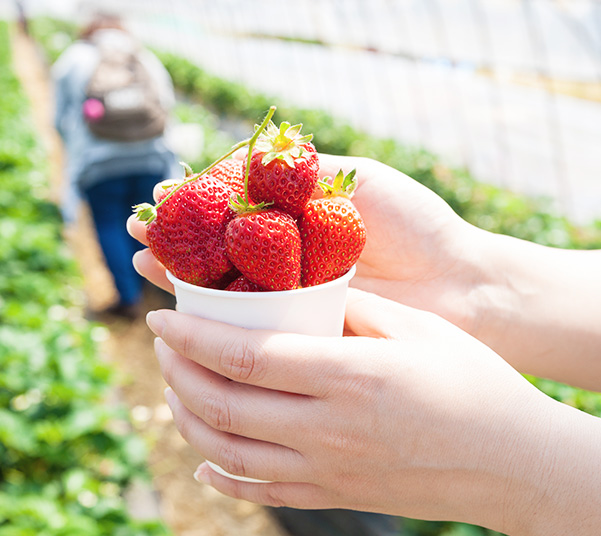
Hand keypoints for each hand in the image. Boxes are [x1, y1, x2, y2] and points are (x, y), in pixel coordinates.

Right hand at [128, 153, 484, 332]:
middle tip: (137, 238)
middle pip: (217, 252)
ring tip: (143, 265)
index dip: (193, 208)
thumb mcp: (360, 180)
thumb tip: (241, 159)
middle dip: (175, 244)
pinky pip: (250, 328)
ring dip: (180, 280)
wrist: (463, 284)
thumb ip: (305, 170)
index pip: (229, 211)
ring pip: (223, 291)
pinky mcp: (303, 336)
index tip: (158, 203)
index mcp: (298, 221)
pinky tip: (181, 311)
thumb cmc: (417, 224)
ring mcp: (293, 301)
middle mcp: (288, 261)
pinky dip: (214, 320)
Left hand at [148, 289, 551, 530]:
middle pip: (222, 406)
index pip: (244, 356)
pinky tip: (206, 463)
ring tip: (177, 389)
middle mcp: (328, 430)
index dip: (191, 335)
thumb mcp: (414, 327)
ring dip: (188, 420)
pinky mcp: (336, 497)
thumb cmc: (473, 381)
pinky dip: (223, 478)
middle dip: (178, 372)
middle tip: (165, 345)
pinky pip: (261, 495)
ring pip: (228, 455)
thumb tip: (294, 291)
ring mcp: (328, 472)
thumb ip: (348, 309)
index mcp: (348, 376)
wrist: (514, 461)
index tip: (160, 315)